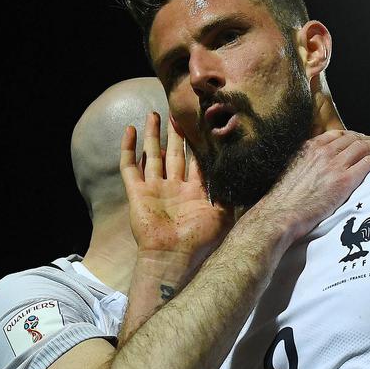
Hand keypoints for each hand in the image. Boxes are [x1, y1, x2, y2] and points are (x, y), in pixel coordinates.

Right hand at [121, 112, 231, 263]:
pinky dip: (128, 148)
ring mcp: (154, 188)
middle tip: (176, 113)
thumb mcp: (223, 215)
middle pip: (175, 154)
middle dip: (176, 134)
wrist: (172, 255)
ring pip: (153, 155)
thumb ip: (229, 194)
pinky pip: (130, 166)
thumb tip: (241, 175)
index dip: (198, 144)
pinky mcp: (136, 192)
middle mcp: (173, 188)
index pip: (196, 162)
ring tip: (154, 114)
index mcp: (193, 192)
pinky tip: (130, 130)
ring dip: (153, 135)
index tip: (201, 125)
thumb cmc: (199, 238)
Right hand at [247, 130, 369, 241]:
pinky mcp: (345, 180)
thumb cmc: (283, 200)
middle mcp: (323, 151)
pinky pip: (369, 162)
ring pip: (364, 146)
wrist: (280, 214)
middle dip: (368, 138)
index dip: (352, 135)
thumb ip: (304, 163)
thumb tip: (311, 167)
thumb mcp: (290, 170)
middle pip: (353, 138)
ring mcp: (335, 165)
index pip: (337, 134)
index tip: (359, 138)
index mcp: (309, 147)